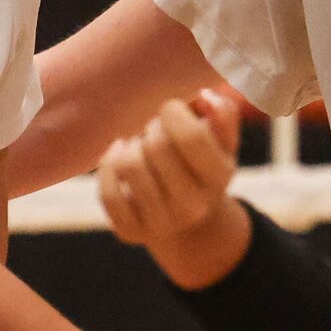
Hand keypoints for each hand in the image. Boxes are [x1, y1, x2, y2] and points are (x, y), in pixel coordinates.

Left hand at [96, 90, 249, 287]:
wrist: (188, 217)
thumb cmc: (201, 163)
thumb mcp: (222, 139)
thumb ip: (223, 112)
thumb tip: (204, 98)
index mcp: (220, 177)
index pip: (191, 137)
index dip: (174, 112)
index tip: (170, 108)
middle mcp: (193, 207)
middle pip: (156, 147)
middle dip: (151, 127)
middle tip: (155, 129)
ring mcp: (161, 223)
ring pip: (129, 165)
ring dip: (131, 144)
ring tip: (140, 144)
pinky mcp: (131, 232)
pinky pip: (108, 191)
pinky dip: (108, 165)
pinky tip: (120, 155)